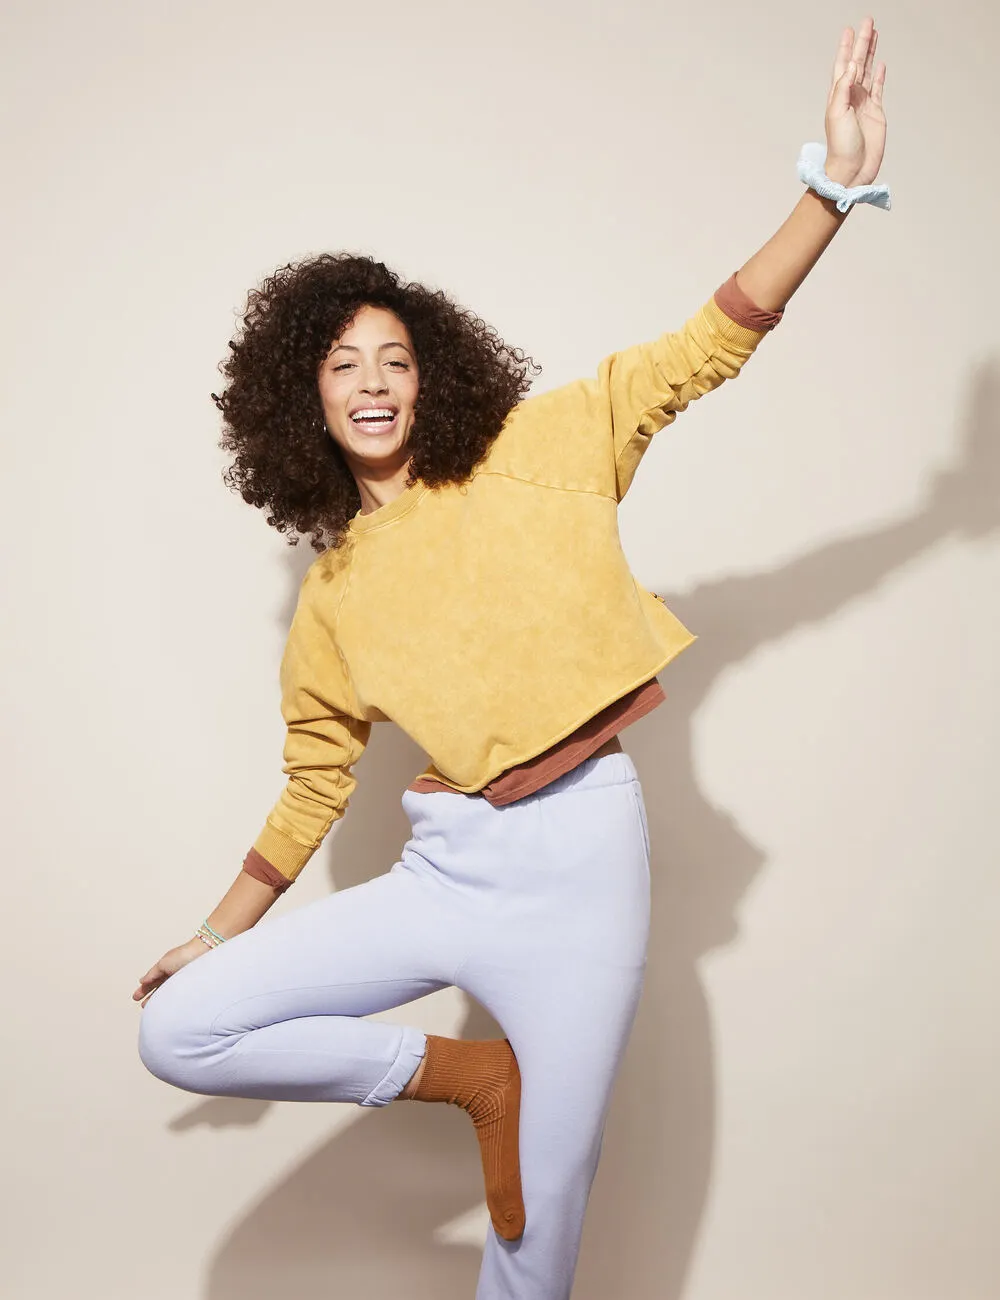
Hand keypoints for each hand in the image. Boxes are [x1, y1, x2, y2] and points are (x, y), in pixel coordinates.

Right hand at [133, 937, 207, 1007]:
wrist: (205, 953)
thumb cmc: (185, 954)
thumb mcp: (163, 963)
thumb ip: (152, 973)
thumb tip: (142, 980)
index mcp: (166, 967)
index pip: (153, 980)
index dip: (144, 989)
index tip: (136, 997)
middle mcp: (174, 975)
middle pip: (160, 988)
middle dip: (150, 997)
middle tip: (143, 1006)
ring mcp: (183, 981)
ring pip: (169, 993)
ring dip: (160, 1000)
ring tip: (153, 1009)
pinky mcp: (191, 987)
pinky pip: (179, 996)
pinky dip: (172, 1001)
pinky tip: (168, 1007)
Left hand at [824, 16, 886, 186]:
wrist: (852, 169)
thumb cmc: (841, 146)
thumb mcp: (838, 114)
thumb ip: (844, 88)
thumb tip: (852, 64)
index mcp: (838, 96)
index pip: (842, 65)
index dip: (846, 48)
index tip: (849, 30)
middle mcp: (850, 96)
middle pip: (857, 62)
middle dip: (861, 43)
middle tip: (867, 22)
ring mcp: (864, 103)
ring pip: (867, 71)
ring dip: (870, 53)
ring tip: (874, 35)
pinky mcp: (876, 112)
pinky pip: (878, 87)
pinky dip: (878, 75)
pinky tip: (879, 64)